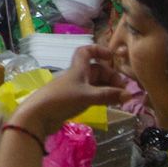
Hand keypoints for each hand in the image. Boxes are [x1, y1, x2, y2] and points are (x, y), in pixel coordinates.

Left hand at [7, 45, 126, 139]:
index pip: (86, 51)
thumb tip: (129, 95)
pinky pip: (90, 95)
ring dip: (108, 89)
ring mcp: (73, 89)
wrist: (38, 116)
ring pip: (95, 84)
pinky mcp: (71, 102)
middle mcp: (76, 76)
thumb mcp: (88, 96)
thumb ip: (108, 95)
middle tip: (123, 90)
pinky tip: (109, 105)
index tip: (112, 57)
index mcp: (78, 68)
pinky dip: (101, 98)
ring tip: (120, 99)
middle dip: (111, 77)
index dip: (99, 50)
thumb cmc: (62, 99)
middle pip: (96, 70)